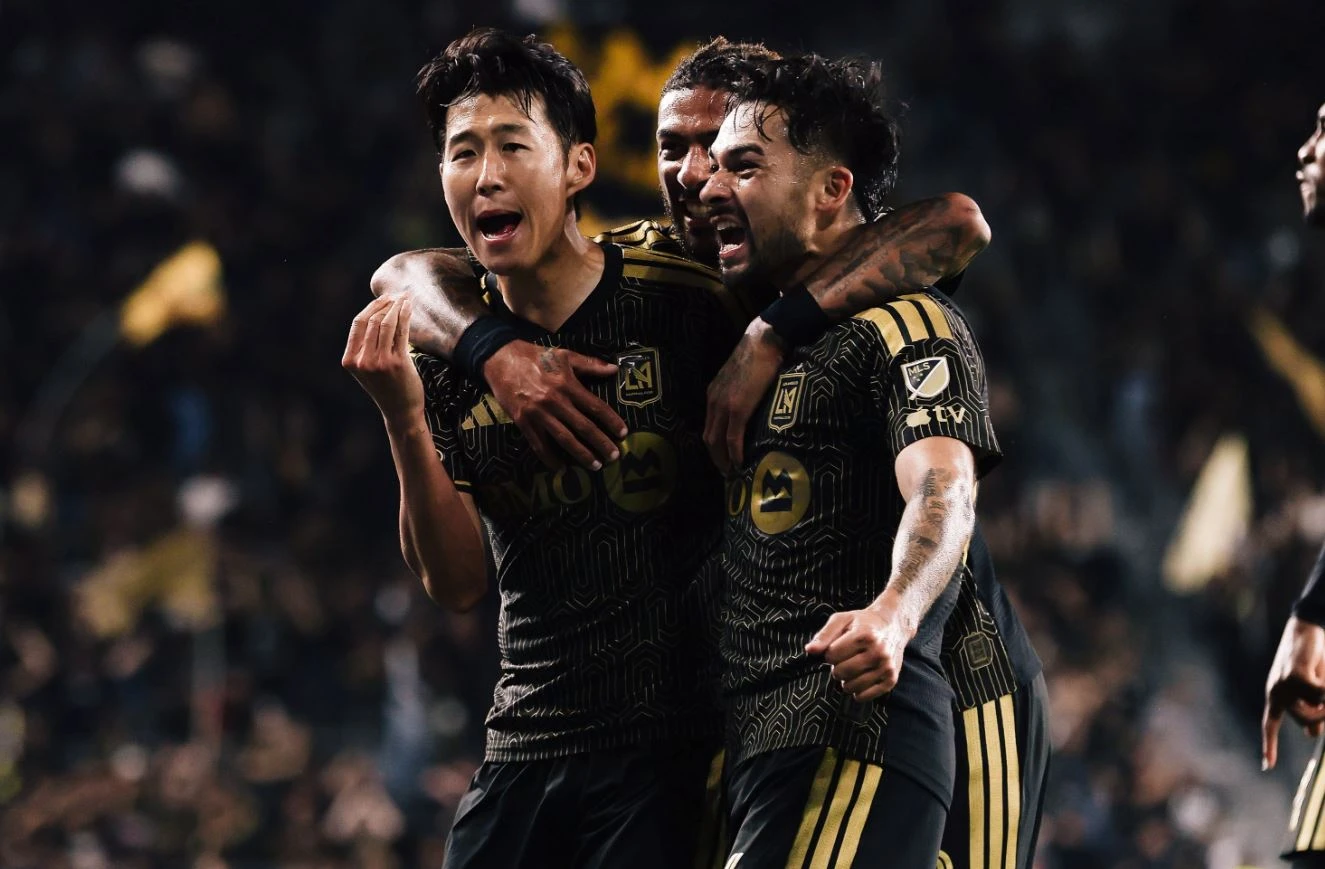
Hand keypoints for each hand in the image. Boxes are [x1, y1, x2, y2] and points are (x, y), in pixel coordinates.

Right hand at [342, 297, 423, 421]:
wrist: (400, 411)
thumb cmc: (386, 386)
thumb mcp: (368, 367)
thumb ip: (366, 345)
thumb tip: (377, 310)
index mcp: (350, 360)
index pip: (358, 324)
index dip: (371, 307)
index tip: (385, 297)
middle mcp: (362, 361)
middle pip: (372, 321)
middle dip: (386, 303)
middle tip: (398, 295)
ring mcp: (379, 362)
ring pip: (386, 323)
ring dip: (397, 307)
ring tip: (406, 298)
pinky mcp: (397, 363)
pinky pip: (400, 331)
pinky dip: (405, 315)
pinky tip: (409, 307)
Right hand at [483, 342, 625, 469]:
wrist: (500, 359)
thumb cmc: (535, 356)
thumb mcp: (564, 354)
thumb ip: (590, 364)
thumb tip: (614, 370)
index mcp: (567, 385)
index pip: (595, 406)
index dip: (611, 421)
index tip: (623, 433)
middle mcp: (555, 401)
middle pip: (583, 427)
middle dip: (601, 443)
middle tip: (614, 457)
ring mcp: (538, 414)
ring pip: (564, 439)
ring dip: (581, 454)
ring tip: (595, 465)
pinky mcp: (523, 422)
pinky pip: (539, 445)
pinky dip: (550, 459)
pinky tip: (561, 468)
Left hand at [704, 318, 785, 473]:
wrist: (764, 340)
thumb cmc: (759, 355)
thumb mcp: (741, 375)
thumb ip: (740, 391)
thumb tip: (750, 404)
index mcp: (713, 393)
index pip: (708, 426)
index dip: (714, 445)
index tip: (723, 458)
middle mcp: (713, 401)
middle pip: (708, 438)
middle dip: (716, 458)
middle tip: (727, 472)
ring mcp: (724, 405)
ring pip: (717, 442)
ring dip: (723, 460)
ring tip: (734, 473)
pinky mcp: (738, 408)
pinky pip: (732, 438)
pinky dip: (735, 454)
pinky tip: (741, 464)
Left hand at [805, 595, 914, 702]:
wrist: (893, 625)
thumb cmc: (862, 622)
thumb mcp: (841, 620)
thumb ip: (824, 635)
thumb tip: (810, 651)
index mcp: (864, 635)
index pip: (831, 655)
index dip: (830, 653)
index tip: (838, 647)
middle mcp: (878, 652)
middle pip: (840, 672)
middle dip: (837, 667)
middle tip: (845, 658)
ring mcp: (886, 667)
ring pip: (850, 687)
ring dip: (846, 680)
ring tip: (853, 667)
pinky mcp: (891, 680)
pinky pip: (864, 696)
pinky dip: (857, 691)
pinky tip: (860, 678)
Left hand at [1263, 615, 1324, 768]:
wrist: (1307, 628)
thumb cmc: (1310, 658)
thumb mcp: (1309, 687)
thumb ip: (1309, 708)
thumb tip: (1311, 735)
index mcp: (1276, 695)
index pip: (1270, 725)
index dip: (1269, 745)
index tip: (1266, 766)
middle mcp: (1276, 691)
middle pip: (1304, 721)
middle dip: (1322, 716)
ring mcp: (1284, 684)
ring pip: (1313, 710)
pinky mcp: (1296, 675)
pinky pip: (1320, 694)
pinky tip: (1324, 676)